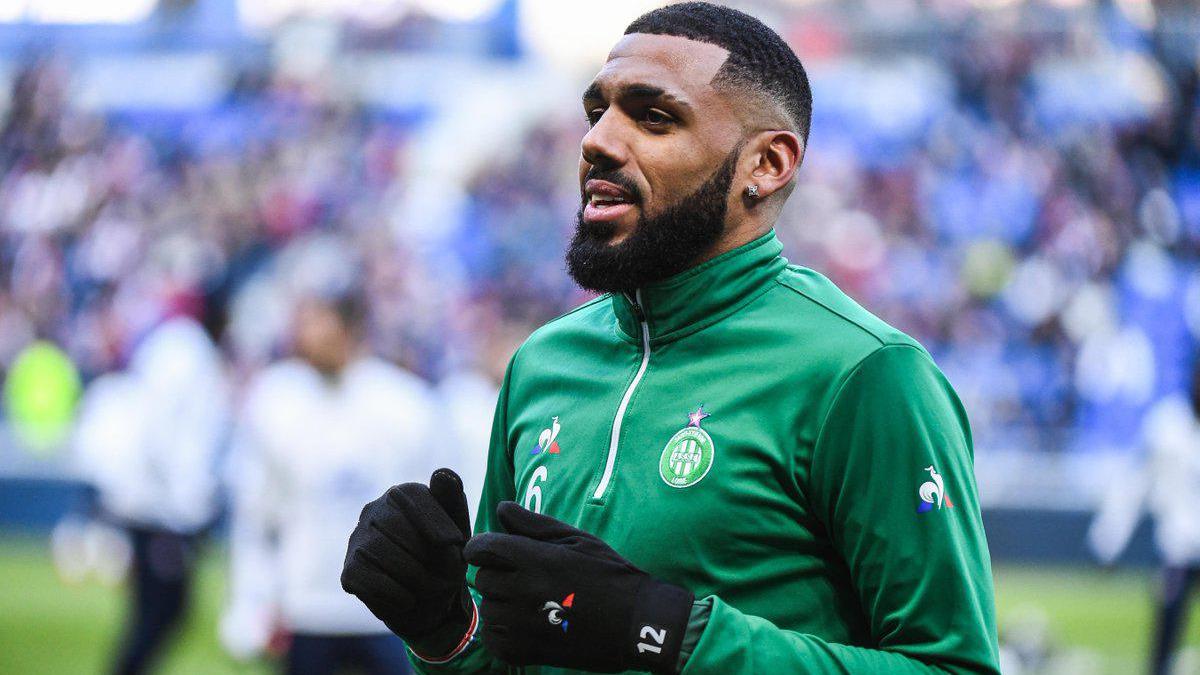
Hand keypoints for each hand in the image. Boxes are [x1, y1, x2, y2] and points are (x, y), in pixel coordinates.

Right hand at [341, 468, 476, 659]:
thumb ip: (453, 501)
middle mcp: (374, 510)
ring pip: (379, 550)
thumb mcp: (458, 531)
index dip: (434, 520)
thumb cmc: (447, 559)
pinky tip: (408, 599)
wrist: (433, 603)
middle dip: (426, 554)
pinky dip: (394, 593)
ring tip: (430, 589)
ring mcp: (358, 540)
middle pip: (395, 524)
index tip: (454, 543)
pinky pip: (366, 578)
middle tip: (446, 575)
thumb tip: (441, 473)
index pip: (412, 496)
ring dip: (413, 576)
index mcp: (403, 494)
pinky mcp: (349, 571)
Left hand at [464, 502, 693, 673]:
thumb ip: (534, 524)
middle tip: (526, 578)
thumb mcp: (577, 539)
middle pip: (482, 579)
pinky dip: (503, 631)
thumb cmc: (610, 575)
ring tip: (532, 602)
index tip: (497, 550)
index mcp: (535, 560)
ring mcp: (521, 626)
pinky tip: (527, 624)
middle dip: (498, 574)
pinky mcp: (524, 653)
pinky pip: (493, 638)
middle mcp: (523, 592)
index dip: (484, 547)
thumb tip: (501, 508)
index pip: (479, 548)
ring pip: (487, 609)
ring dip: (502, 603)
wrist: (636, 624)